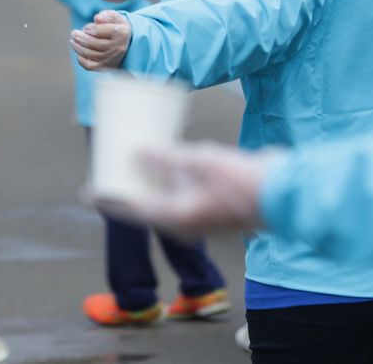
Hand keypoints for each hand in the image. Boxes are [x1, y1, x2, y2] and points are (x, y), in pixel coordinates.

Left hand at [71, 9, 131, 69]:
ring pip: (91, 54)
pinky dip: (81, 59)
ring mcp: (112, 59)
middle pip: (94, 44)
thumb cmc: (117, 27)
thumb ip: (106, 15)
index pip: (100, 31)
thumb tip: (97, 19)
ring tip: (73, 41)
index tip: (86, 28)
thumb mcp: (115, 17)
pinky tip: (79, 53)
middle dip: (81, 38)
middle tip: (73, 33)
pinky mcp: (106, 67)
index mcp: (121, 33)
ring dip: (78, 47)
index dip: (90, 28)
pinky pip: (90, 66)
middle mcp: (118, 47)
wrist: (128, 44)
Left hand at [94, 142, 277, 238]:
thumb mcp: (198, 161)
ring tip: (132, 163)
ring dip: (147, 184)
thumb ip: (166, 157)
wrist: (285, 194)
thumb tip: (136, 150)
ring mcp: (200, 215)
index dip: (107, 198)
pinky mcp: (214, 206)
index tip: (87, 190)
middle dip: (125, 189)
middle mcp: (184, 221)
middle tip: (107, 170)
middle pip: (144, 206)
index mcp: (175, 216)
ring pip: (163, 200)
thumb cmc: (241, 180)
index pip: (130, 209)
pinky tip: (164, 163)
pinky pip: (181, 195)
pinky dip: (167, 181)